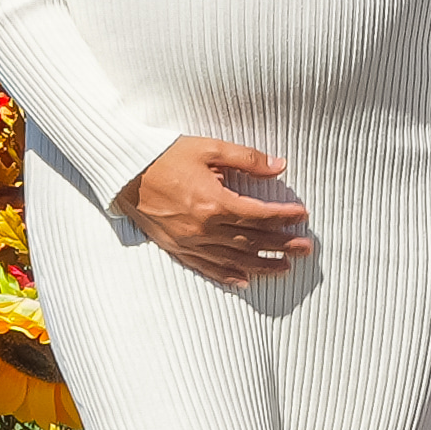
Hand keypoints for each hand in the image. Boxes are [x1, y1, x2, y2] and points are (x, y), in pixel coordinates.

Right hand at [123, 136, 308, 287]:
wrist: (124, 171)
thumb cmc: (166, 155)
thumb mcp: (209, 148)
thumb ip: (246, 158)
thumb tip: (279, 166)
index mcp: (213, 201)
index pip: (259, 215)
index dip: (284, 217)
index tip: (303, 216)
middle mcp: (203, 227)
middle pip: (251, 241)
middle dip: (282, 245)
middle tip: (306, 249)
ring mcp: (188, 241)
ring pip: (233, 259)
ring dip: (261, 266)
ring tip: (285, 269)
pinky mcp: (175, 248)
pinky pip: (205, 267)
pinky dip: (227, 276)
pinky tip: (245, 281)